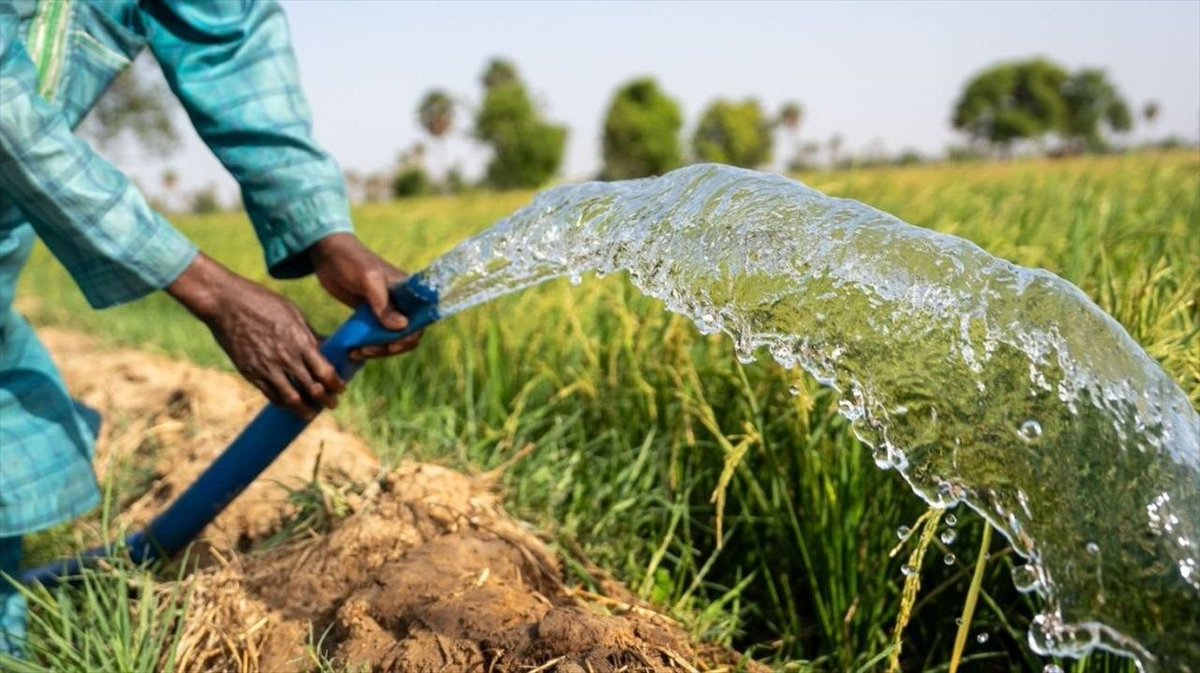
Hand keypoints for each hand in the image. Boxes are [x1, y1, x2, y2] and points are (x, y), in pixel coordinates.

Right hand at [168, 254, 342, 418]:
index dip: (336, 384)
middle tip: (332, 404)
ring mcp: (267, 367)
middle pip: (313, 389)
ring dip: (305, 409)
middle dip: (326, 400)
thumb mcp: (293, 313)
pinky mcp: (250, 373)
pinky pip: (270, 394)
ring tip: (311, 413)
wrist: (226, 303)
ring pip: (292, 399)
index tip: (341, 388)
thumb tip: (328, 346)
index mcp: (301, 341)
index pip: (326, 372)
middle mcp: (286, 358)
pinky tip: (288, 403)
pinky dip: (283, 402)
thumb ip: (310, 334)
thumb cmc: (263, 302)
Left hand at [309, 233, 422, 360]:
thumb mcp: (368, 279)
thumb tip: (402, 326)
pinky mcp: (372, 315)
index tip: (389, 344)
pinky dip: (368, 346)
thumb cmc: (352, 261)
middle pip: (407, 334)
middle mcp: (402, 302)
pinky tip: (353, 350)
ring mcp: (387, 310)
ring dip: (378, 350)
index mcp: (409, 291)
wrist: (328, 255)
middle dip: (390, 347)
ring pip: (391, 339)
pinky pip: (377, 336)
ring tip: (356, 352)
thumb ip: (384, 303)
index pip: (420, 320)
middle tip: (367, 350)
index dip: (409, 336)